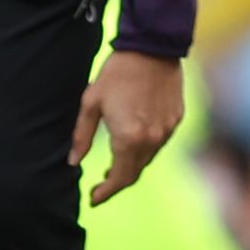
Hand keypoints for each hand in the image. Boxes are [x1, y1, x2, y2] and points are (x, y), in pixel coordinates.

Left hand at [72, 49, 185, 205]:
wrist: (151, 51)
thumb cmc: (115, 75)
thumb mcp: (90, 103)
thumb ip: (82, 136)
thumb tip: (73, 162)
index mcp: (129, 138)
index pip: (119, 177)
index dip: (105, 192)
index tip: (92, 199)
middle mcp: (152, 140)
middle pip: (135, 173)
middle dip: (116, 183)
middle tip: (99, 187)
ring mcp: (167, 132)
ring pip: (148, 160)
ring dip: (131, 167)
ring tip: (112, 168)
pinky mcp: (176, 121)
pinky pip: (159, 145)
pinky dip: (144, 152)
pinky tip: (132, 146)